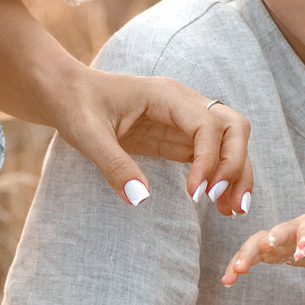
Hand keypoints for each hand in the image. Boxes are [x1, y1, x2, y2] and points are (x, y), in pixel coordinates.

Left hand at [53, 68, 253, 216]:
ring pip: (231, 142)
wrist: (66, 92)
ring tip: (230, 211)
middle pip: (235, 128)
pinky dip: (222, 179)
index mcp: (166, 95)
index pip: (208, 125)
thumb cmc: (75, 104)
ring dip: (237, 175)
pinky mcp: (180, 138)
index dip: (209, 160)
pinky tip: (219, 205)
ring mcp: (186, 121)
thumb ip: (114, 165)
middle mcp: (185, 104)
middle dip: (236, 165)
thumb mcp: (86, 134)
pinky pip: (213, 157)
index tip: (194, 195)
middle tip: (224, 204)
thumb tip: (141, 199)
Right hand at [221, 209, 304, 287]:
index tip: (301, 253)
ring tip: (232, 275)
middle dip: (268, 241)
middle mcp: (292, 228)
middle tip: (260, 253)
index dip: (304, 239)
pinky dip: (238, 265)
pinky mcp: (267, 249)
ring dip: (244, 256)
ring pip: (257, 242)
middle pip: (277, 232)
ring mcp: (277, 237)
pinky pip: (250, 254)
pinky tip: (227, 281)